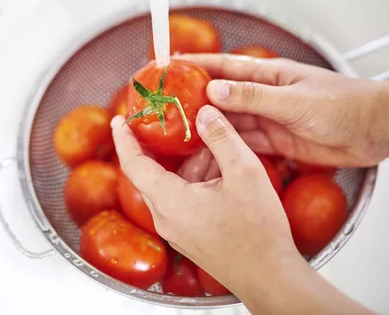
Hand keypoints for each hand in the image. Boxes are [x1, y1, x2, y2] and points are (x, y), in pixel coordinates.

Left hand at [111, 108, 370, 313]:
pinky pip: (183, 200)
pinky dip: (197, 181)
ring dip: (192, 164)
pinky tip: (222, 172)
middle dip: (171, 148)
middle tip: (183, 124)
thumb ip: (222, 137)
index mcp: (169, 201)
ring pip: (173, 185)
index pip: (133, 164)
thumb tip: (205, 111)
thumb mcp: (244, 172)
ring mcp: (176, 230)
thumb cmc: (258, 230)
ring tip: (218, 148)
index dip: (124, 139)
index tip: (119, 120)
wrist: (269, 277)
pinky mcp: (189, 236)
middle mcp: (166, 218)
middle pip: (156, 172)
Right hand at [176, 54, 386, 181]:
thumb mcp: (293, 100)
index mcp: (268, 75)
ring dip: (207, 125)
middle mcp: (263, 95)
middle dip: (194, 99)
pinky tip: (207, 150)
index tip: (167, 65)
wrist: (375, 131)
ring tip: (177, 131)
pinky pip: (244, 142)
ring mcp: (269, 119)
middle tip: (165, 106)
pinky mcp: (276, 142)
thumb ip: (253, 97)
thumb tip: (213, 92)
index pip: (222, 66)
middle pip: (221, 97)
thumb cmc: (341, 105)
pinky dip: (226, 145)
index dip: (194, 65)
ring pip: (230, 122)